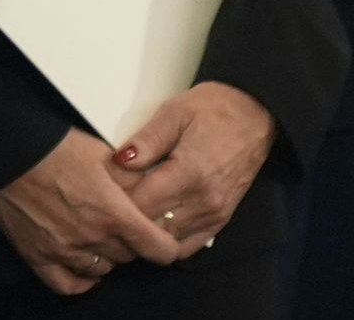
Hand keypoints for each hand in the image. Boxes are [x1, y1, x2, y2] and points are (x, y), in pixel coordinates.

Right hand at [0, 129, 182, 294]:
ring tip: (98, 237)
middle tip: (122, 225)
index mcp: (115, 213)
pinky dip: (80, 279)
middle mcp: (93, 238)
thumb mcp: (104, 154)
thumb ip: (134, 179)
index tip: (163, 239)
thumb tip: (158, 190)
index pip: (159, 250)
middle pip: (128, 256)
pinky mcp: (37, 255)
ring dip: (105, 256)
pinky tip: (84, 269)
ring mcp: (64, 250)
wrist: (7, 150)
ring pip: (101, 269)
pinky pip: (66, 284)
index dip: (166, 245)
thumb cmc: (56, 146)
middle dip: (130, 242)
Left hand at [111, 81, 272, 256]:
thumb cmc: (212, 109)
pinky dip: (168, 240)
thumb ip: (147, 140)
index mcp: (189, 173)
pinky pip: (190, 245)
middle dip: (126, 218)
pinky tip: (152, 225)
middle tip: (106, 205)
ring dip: (145, 231)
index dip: (115, 200)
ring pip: (169, 240)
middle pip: (153, 226)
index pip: (141, 203)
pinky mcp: (222, 219)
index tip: (98, 190)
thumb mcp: (174, 113)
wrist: (255, 114)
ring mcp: (215, 213)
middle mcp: (204, 200)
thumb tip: (119, 160)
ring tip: (125, 215)